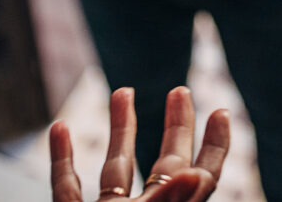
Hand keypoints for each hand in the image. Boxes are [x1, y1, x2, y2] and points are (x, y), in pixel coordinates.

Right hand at [50, 86, 230, 201]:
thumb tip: (199, 175)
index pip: (202, 178)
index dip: (215, 146)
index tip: (222, 110)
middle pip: (166, 166)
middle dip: (176, 127)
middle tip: (181, 90)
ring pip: (116, 169)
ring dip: (120, 128)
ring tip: (122, 90)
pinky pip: (67, 191)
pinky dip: (61, 159)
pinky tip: (59, 127)